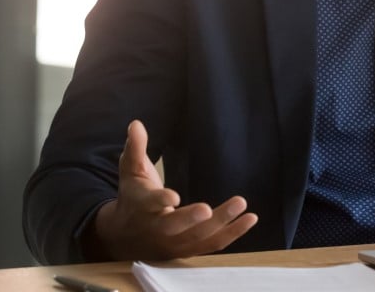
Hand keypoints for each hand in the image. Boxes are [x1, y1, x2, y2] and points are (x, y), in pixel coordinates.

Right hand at [88, 120, 257, 259]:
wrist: (124, 238)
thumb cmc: (133, 197)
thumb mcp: (130, 172)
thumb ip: (136, 148)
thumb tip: (136, 123)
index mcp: (142, 206)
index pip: (150, 204)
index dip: (161, 201)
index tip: (173, 196)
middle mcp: (158, 228)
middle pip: (175, 226)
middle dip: (192, 219)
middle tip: (208, 208)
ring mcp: (174, 242)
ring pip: (199, 237)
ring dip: (222, 223)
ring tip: (242, 204)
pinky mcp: (189, 249)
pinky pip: (212, 245)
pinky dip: (232, 234)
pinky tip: (250, 219)